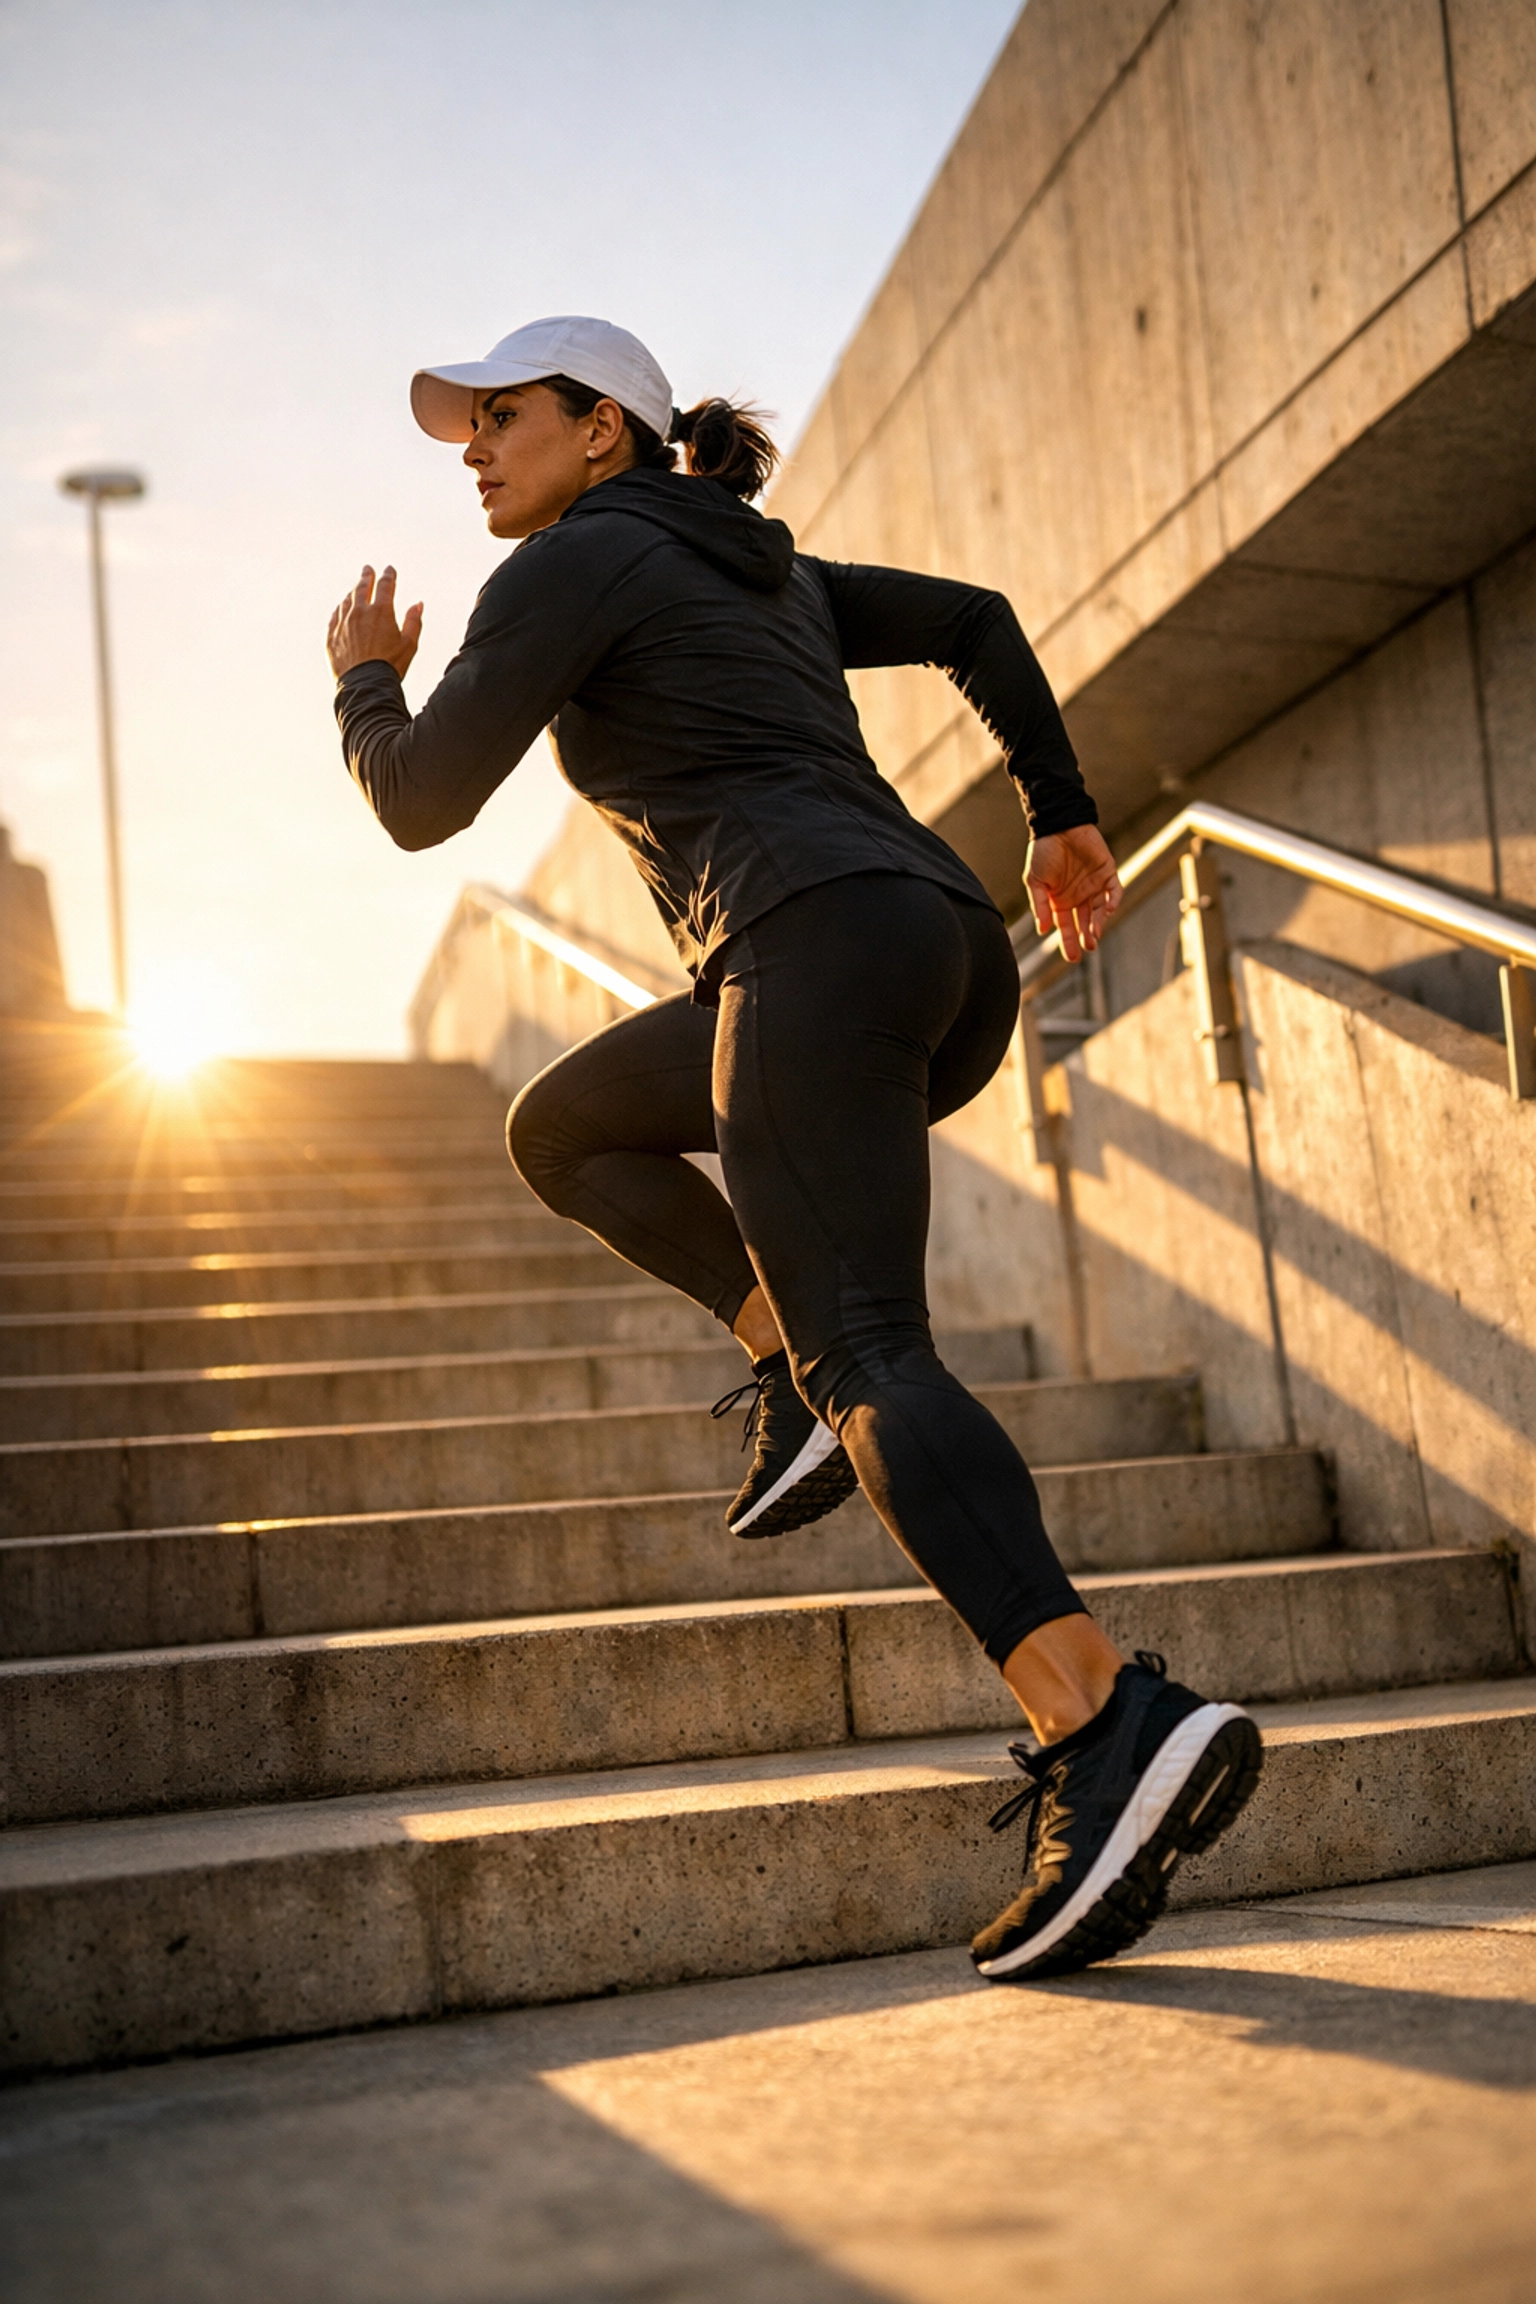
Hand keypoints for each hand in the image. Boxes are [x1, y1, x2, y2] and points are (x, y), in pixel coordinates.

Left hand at [326, 564, 422, 680]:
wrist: (365, 685)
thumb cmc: (390, 666)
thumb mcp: (409, 644)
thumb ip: (414, 622)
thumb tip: (418, 605)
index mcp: (381, 611)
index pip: (385, 585)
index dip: (388, 575)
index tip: (389, 570)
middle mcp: (360, 612)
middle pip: (362, 587)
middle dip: (366, 577)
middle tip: (368, 570)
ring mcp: (343, 623)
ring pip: (347, 601)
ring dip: (352, 594)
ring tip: (355, 590)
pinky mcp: (332, 636)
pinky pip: (334, 617)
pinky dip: (340, 610)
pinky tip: (341, 610)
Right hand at [1024, 824, 1121, 963]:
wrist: (1058, 824)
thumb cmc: (1043, 851)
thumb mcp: (1035, 881)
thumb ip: (1040, 905)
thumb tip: (1042, 930)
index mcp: (1060, 900)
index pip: (1065, 926)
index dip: (1068, 942)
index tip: (1072, 958)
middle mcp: (1078, 896)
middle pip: (1084, 922)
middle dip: (1085, 937)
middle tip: (1087, 950)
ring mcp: (1094, 885)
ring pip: (1100, 911)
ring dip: (1098, 924)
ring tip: (1094, 935)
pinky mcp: (1108, 872)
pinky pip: (1114, 891)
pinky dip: (1113, 901)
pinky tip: (1107, 911)